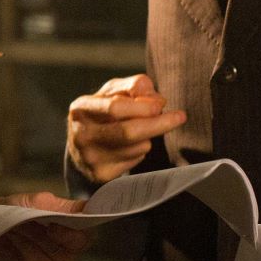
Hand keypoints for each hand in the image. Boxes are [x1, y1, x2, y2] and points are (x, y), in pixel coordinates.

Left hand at [0, 192, 90, 260]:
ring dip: (40, 240)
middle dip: (63, 235)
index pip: (89, 228)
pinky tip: (17, 240)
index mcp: (69, 220)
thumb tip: (87, 206)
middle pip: (79, 246)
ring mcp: (55, 257)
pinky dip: (29, 251)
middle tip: (48, 227)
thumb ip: (62, 207)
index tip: (73, 221)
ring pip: (62, 258)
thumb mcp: (35, 201)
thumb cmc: (11, 209)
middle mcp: (66, 241)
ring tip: (23, 227)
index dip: (86, 227)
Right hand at [66, 74, 185, 183]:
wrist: (81, 143)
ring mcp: (90, 158)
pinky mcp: (101, 175)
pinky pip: (135, 162)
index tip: (162, 104)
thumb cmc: (102, 111)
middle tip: (179, 117)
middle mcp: (82, 135)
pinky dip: (141, 151)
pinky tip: (132, 145)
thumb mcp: (113, 91)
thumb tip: (155, 99)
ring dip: (148, 136)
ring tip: (141, 129)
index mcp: (81, 109)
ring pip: (137, 147)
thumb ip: (134, 86)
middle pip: (129, 132)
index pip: (115, 108)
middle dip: (159, 124)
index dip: (142, 107)